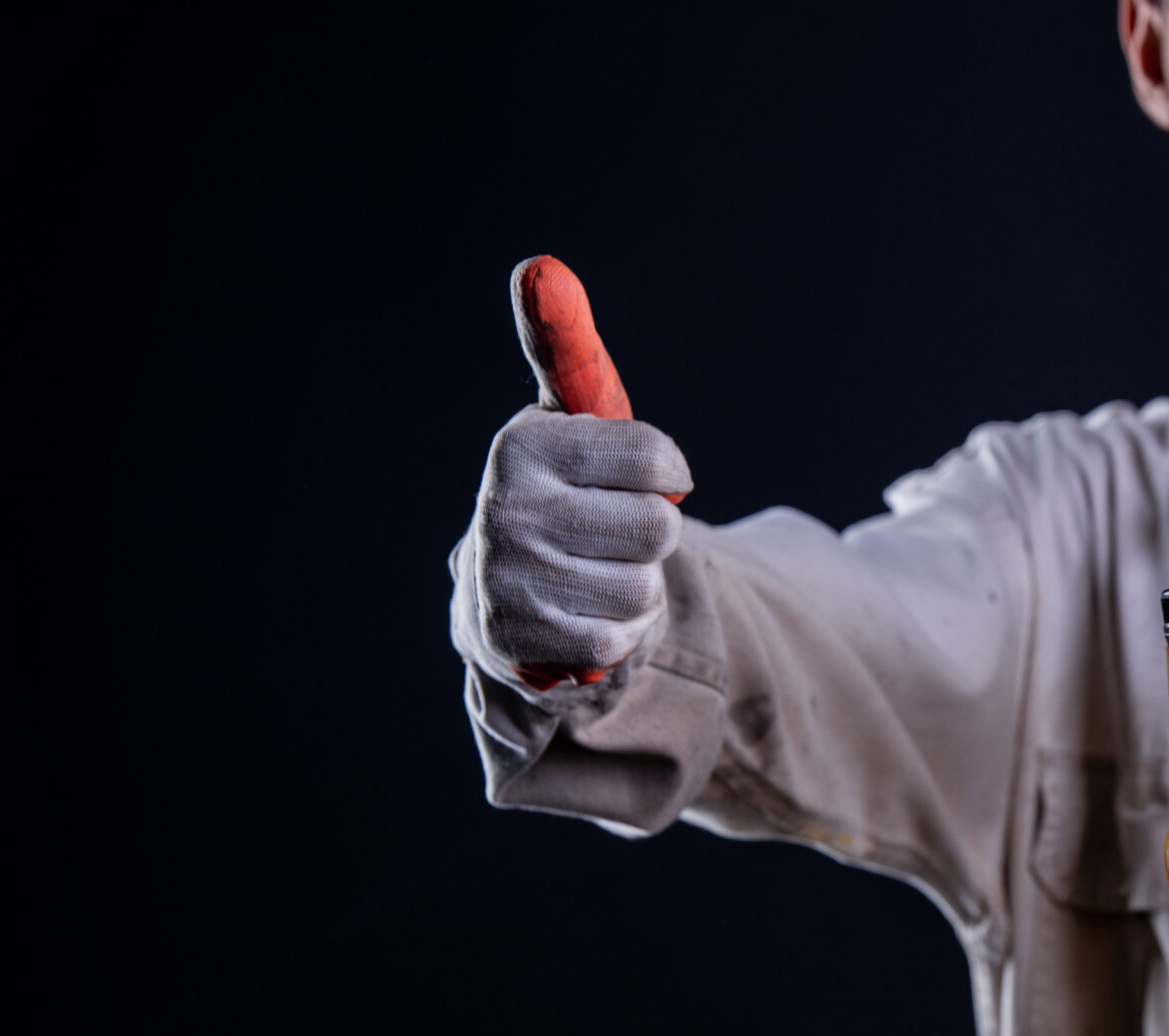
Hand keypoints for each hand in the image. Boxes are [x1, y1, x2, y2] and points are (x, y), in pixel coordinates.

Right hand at [454, 258, 691, 692]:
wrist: (501, 599)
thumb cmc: (560, 497)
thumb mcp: (569, 425)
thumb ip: (567, 351)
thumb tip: (539, 264)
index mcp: (525, 444)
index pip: (655, 458)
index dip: (667, 474)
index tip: (646, 477)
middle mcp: (506, 505)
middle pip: (657, 528)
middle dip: (649, 538)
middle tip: (608, 537)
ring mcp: (509, 574)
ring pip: (642, 587)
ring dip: (634, 591)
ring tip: (592, 578)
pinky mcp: (519, 638)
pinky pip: (618, 638)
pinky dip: (614, 634)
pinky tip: (580, 617)